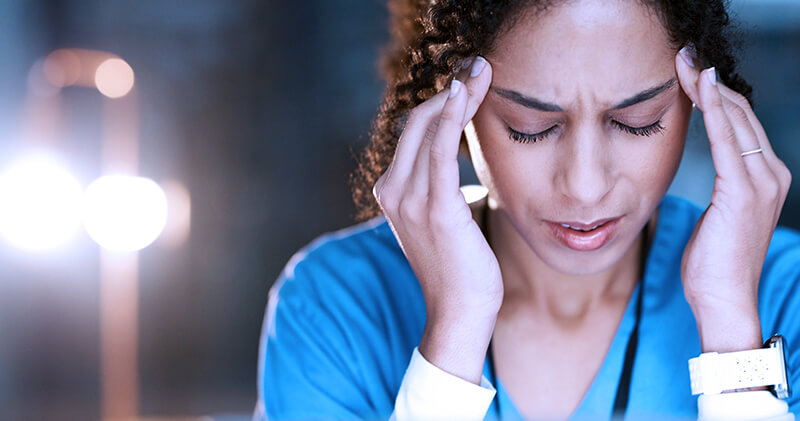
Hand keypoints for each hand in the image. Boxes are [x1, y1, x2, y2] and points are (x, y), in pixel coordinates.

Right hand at [373, 57, 499, 383]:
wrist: (460, 311)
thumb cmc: (459, 265)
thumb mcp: (441, 218)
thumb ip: (438, 185)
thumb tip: (453, 159)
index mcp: (392, 191)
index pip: (413, 132)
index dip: (440, 102)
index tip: (467, 80)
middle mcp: (393, 191)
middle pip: (418, 124)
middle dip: (449, 90)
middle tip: (478, 66)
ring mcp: (410, 200)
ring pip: (430, 131)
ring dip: (457, 96)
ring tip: (482, 71)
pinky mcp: (436, 208)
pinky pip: (441, 152)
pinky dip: (452, 118)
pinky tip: (465, 94)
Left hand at [675, 47, 791, 351]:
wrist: (722, 298)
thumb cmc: (712, 263)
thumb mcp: (716, 216)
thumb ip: (718, 189)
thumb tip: (701, 174)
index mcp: (764, 179)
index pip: (740, 126)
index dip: (716, 97)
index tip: (691, 74)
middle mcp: (770, 174)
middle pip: (740, 115)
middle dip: (711, 84)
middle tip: (685, 58)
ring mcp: (762, 181)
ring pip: (735, 120)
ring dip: (709, 89)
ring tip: (686, 63)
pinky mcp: (743, 190)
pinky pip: (726, 140)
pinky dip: (713, 111)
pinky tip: (701, 88)